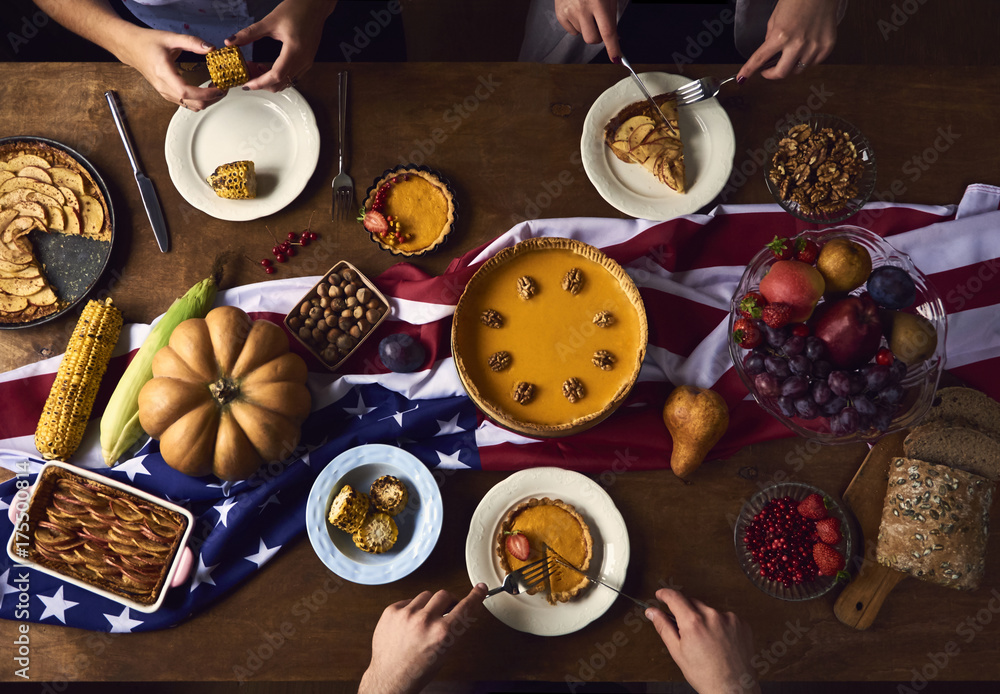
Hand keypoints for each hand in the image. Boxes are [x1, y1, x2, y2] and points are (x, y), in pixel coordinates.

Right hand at [116, 28, 224, 109]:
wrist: (131, 48)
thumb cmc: (148, 42)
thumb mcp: (170, 37)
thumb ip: (192, 42)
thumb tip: (211, 48)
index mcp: (164, 73)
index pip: (187, 92)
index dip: (206, 93)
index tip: (220, 88)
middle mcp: (164, 87)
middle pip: (194, 104)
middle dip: (213, 98)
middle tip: (224, 86)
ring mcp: (166, 93)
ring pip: (192, 106)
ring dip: (208, 100)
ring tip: (217, 87)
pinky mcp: (168, 94)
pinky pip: (188, 104)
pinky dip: (200, 99)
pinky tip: (207, 89)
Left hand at [226, 0, 336, 91]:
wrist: (315, 6)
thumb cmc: (297, 9)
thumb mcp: (270, 21)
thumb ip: (250, 33)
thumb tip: (230, 41)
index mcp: (294, 50)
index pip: (276, 75)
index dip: (260, 82)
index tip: (247, 84)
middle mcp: (303, 60)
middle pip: (281, 83)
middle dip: (263, 84)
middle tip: (248, 76)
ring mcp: (307, 62)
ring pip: (287, 82)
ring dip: (270, 81)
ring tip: (257, 69)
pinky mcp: (307, 61)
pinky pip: (292, 77)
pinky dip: (279, 77)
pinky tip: (269, 67)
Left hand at [359, 584, 486, 693]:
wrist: (390, 678)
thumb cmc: (417, 670)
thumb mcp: (445, 652)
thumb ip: (454, 629)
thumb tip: (463, 610)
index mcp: (442, 633)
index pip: (465, 607)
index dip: (476, 596)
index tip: (480, 589)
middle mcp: (424, 621)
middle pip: (444, 594)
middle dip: (447, 603)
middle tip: (445, 612)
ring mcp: (406, 614)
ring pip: (426, 595)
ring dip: (429, 605)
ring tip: (423, 622)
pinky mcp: (391, 611)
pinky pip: (408, 600)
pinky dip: (412, 609)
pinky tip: (409, 623)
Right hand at [554, 0, 620, 60]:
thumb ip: (611, 16)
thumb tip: (615, 38)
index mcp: (598, 2)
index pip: (607, 31)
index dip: (613, 47)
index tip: (616, 59)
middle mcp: (582, 8)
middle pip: (592, 39)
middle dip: (598, 37)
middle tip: (599, 25)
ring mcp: (569, 12)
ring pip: (582, 35)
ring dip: (587, 27)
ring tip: (586, 10)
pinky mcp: (560, 14)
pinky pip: (572, 31)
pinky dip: (577, 25)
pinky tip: (577, 11)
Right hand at [646, 588, 760, 693]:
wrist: (733, 689)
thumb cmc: (705, 675)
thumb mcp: (678, 652)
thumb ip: (664, 627)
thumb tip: (652, 612)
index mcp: (693, 622)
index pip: (675, 597)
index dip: (665, 594)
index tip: (661, 595)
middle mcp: (712, 616)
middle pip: (692, 602)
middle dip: (685, 611)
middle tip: (686, 630)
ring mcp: (729, 619)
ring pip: (709, 610)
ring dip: (704, 618)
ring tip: (706, 641)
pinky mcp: (742, 623)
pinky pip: (725, 617)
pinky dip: (720, 624)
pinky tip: (719, 641)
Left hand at [737, 0, 838, 80]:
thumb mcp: (775, 18)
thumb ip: (770, 37)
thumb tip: (769, 52)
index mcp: (781, 35)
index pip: (760, 59)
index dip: (748, 70)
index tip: (742, 78)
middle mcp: (798, 44)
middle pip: (781, 73)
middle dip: (772, 74)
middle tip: (768, 70)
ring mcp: (814, 47)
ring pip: (798, 70)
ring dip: (791, 66)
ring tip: (790, 54)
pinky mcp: (827, 46)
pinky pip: (813, 63)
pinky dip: (807, 60)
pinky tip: (804, 49)